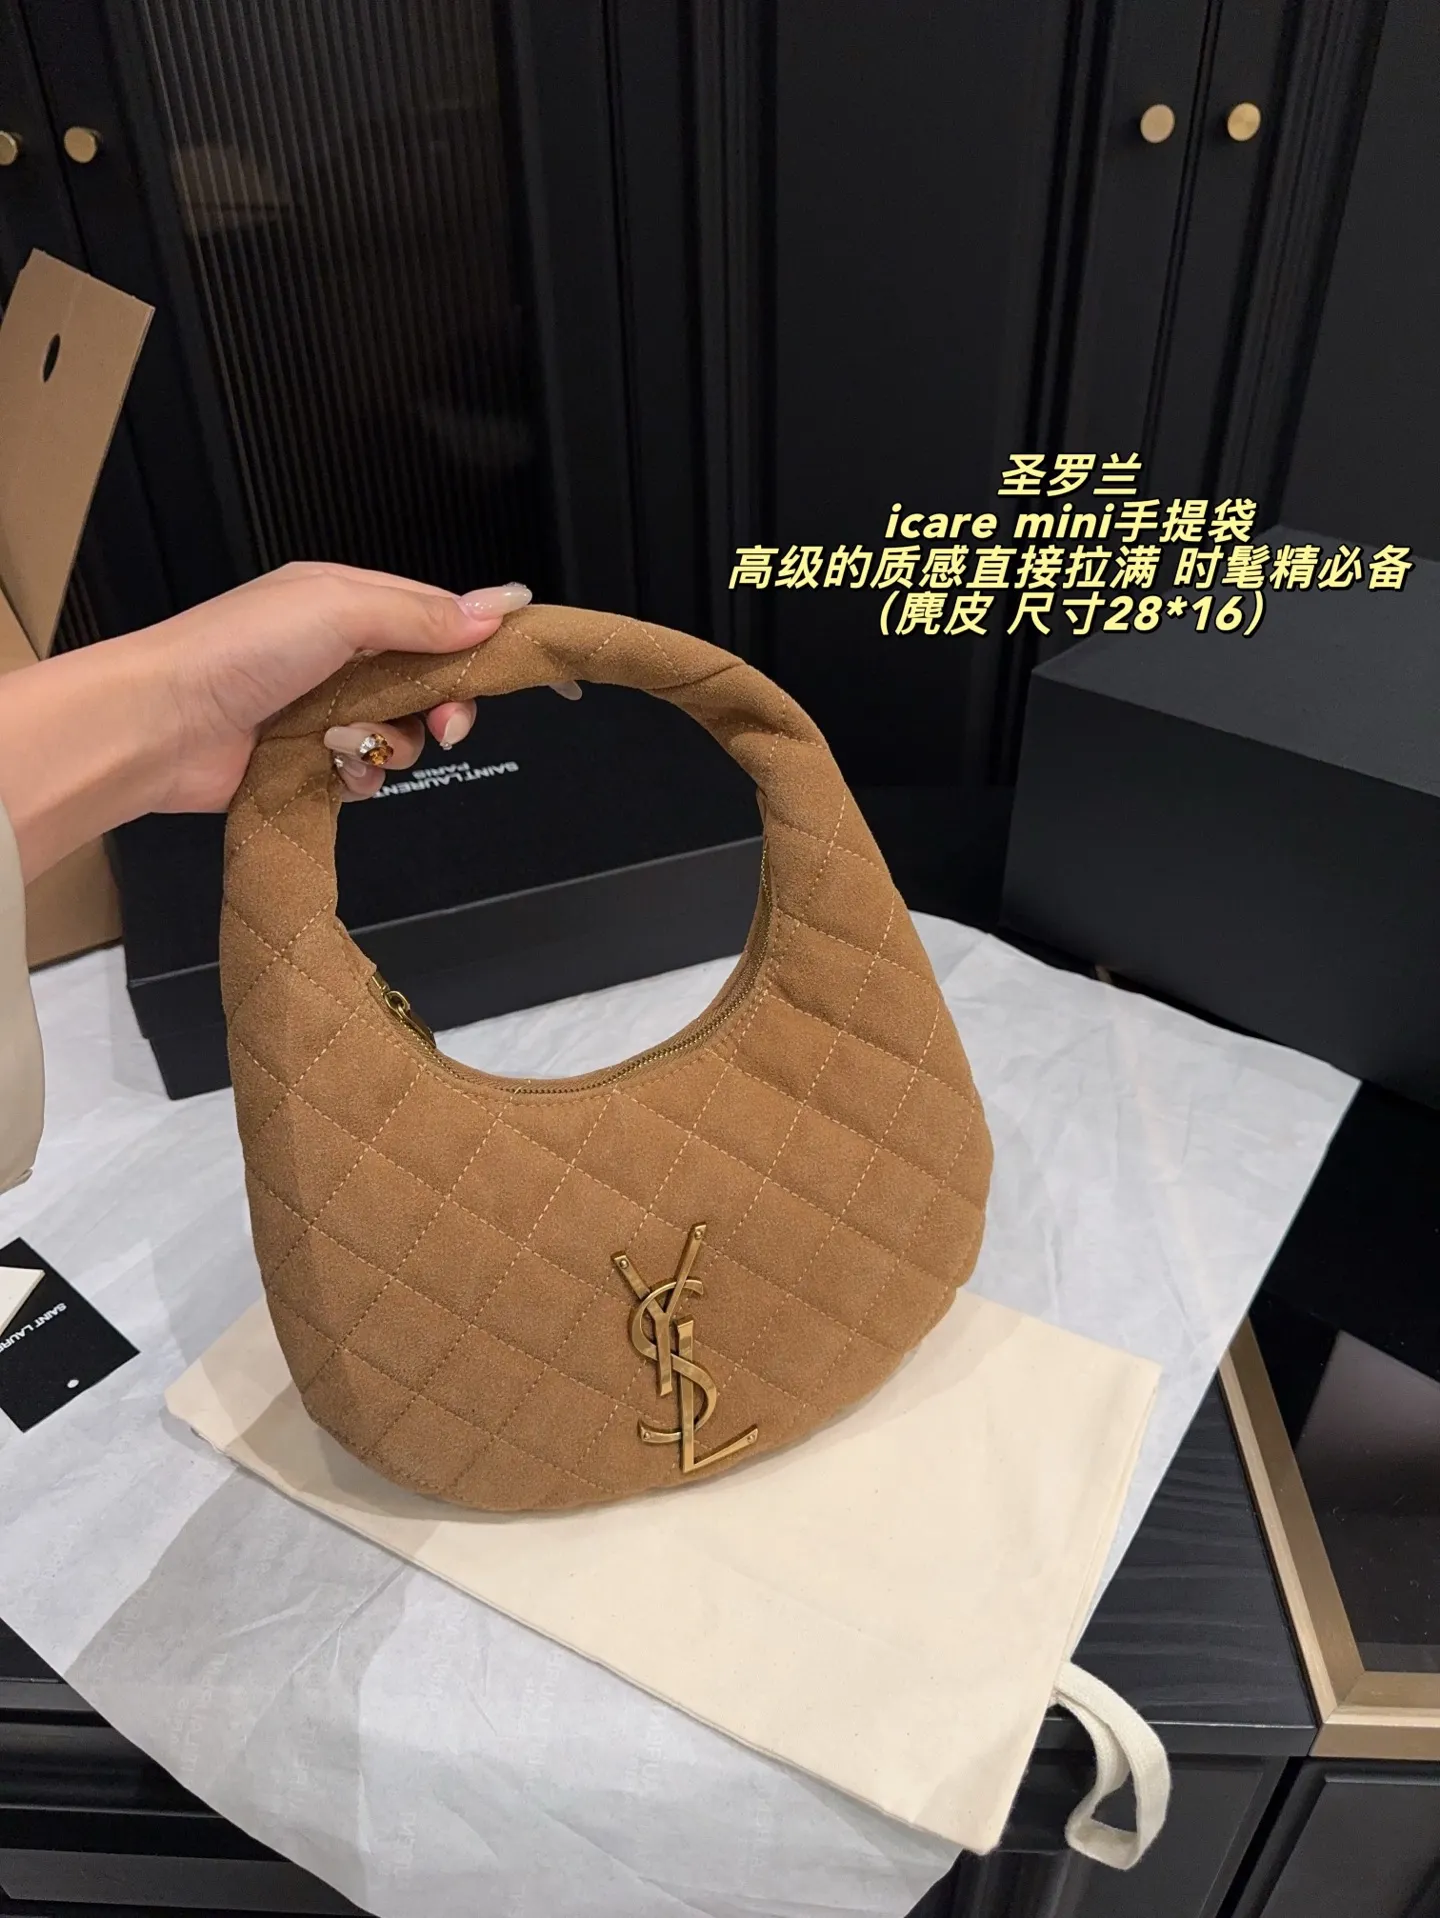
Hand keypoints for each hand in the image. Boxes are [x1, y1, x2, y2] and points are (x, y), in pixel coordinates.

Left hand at [0, 562, 531, 882]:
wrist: (161, 725)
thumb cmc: (237, 651)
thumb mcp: (340, 608)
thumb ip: (422, 612)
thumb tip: (501, 605)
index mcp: (346, 601)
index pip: (437, 617)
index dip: (478, 644)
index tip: (514, 672)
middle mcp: (339, 653)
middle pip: (429, 682)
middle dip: (443, 706)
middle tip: (444, 727)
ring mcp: (324, 709)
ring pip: (402, 733)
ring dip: (394, 745)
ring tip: (355, 746)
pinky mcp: (308, 761)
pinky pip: (367, 772)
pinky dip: (362, 775)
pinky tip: (338, 771)